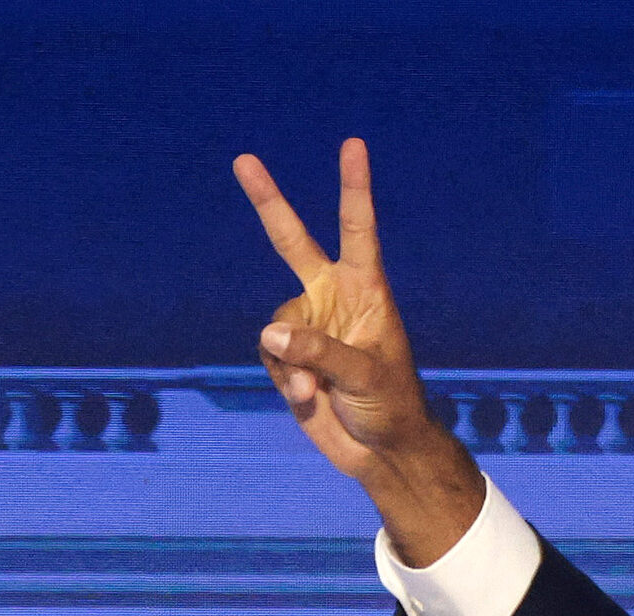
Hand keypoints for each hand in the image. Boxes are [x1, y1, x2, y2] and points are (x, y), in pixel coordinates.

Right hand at [235, 138, 480, 563]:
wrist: (381, 452)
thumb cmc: (391, 407)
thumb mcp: (364, 378)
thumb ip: (319, 353)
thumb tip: (270, 334)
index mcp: (367, 292)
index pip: (358, 231)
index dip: (354, 188)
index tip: (352, 146)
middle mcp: (334, 300)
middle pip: (292, 242)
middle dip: (267, 202)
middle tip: (243, 159)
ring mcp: (309, 327)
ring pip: (275, 325)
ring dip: (290, 362)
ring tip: (318, 392)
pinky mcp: (290, 356)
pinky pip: (269, 355)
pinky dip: (284, 379)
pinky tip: (309, 400)